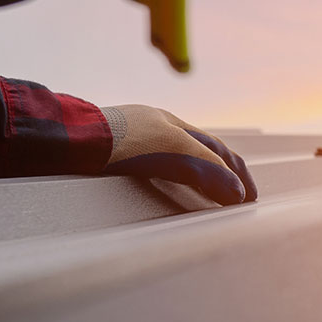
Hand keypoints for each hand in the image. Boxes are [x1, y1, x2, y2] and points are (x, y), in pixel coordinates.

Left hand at [101, 104, 258, 204]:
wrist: (71, 144)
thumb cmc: (122, 141)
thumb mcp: (175, 152)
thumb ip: (209, 170)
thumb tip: (237, 193)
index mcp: (173, 123)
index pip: (217, 149)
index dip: (238, 173)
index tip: (250, 197)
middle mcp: (153, 129)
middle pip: (197, 152)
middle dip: (222, 174)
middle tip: (236, 198)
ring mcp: (131, 143)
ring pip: (173, 161)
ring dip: (196, 178)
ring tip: (206, 198)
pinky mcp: (111, 160)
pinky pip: (148, 172)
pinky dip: (168, 183)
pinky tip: (161, 192)